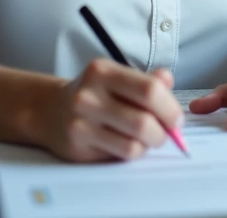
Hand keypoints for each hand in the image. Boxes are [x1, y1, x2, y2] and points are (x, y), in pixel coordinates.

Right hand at [35, 59, 183, 161]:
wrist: (50, 110)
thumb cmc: (95, 93)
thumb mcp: (118, 77)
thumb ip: (147, 80)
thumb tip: (169, 82)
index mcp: (103, 71)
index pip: (149, 89)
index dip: (170, 107)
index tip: (176, 118)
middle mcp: (89, 95)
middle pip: (144, 121)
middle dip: (164, 132)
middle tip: (167, 133)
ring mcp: (81, 122)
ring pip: (134, 144)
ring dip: (150, 144)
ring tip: (148, 138)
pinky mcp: (78, 146)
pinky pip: (120, 154)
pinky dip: (134, 151)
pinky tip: (129, 143)